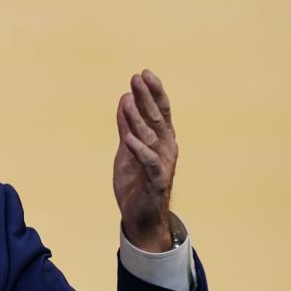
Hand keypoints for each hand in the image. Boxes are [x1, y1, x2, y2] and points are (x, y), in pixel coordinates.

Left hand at [113, 69, 177, 251]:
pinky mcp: (156, 181)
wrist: (140, 217)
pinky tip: (128, 138)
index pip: (159, 111)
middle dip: (147, 97)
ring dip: (139, 118)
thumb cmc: (135, 182)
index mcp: (161, 139)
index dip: (153, 92)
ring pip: (151, 137)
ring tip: (127, 101)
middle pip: (157, 118)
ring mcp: (162, 164)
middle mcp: (166, 148)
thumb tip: (125, 99)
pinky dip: (139, 149)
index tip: (143, 73)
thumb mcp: (126, 149)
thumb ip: (127, 126)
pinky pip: (148, 162)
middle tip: (137, 78)